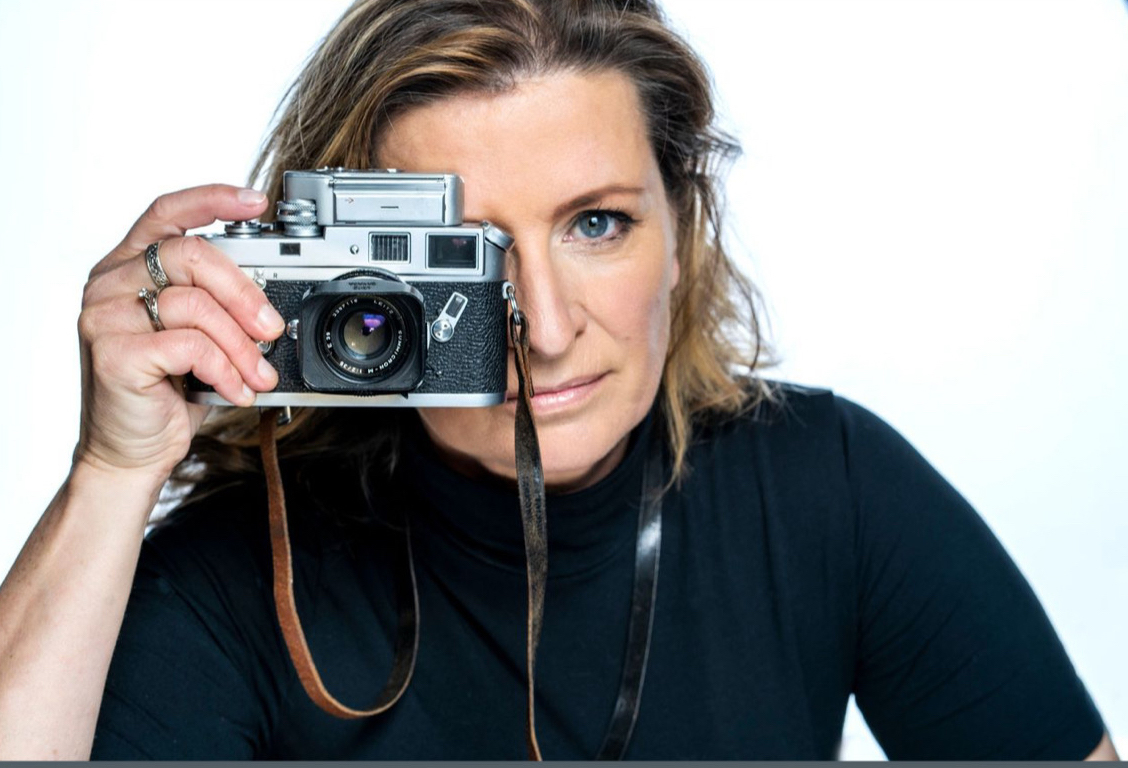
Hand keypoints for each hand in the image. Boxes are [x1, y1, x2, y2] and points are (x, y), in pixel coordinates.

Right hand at [73, 184, 283, 480]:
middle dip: (244, 291)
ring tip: (258, 374)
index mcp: (129, 267)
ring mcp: (106, 315)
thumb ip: (217, 305)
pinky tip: (234, 390)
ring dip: (242, 344)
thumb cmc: (166, 392)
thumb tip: (271, 300)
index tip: (256, 202)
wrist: (131, 451)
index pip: (167, 214)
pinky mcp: (113, 351)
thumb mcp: (197, 337)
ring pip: (197, 305)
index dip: (212, 200)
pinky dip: (226, 369)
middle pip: (192, 255)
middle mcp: (110, 283)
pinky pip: (191, 345)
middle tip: (272, 327)